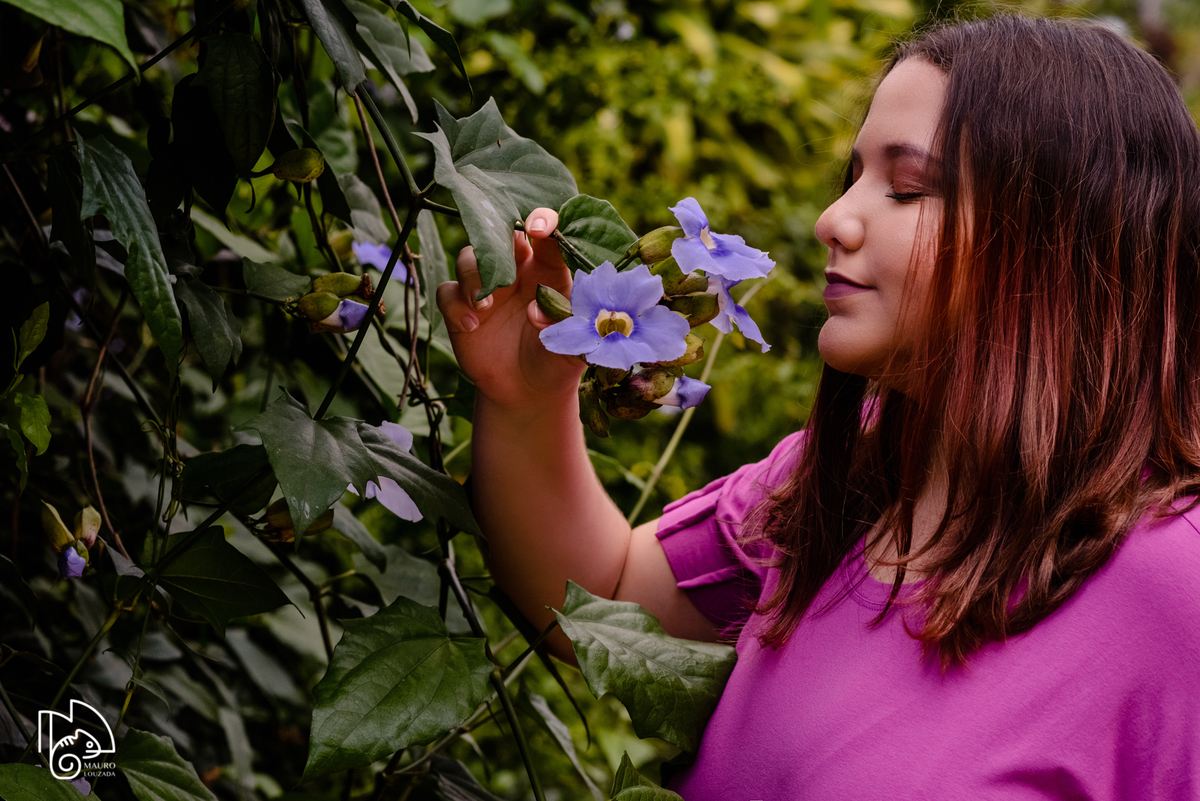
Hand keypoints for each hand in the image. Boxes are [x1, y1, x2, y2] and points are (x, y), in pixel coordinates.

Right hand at [436, 208, 584, 408]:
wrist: (527, 391)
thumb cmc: (556, 358)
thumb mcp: (571, 344)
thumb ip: (562, 324)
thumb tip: (535, 310)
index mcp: (548, 269)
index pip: (546, 234)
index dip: (543, 222)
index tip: (540, 228)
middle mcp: (515, 271)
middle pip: (499, 234)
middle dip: (496, 238)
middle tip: (499, 256)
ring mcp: (485, 287)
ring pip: (468, 257)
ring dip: (473, 276)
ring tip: (483, 305)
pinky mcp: (460, 307)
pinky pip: (447, 292)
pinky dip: (456, 305)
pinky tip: (471, 325)